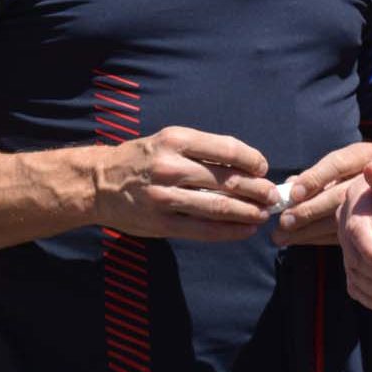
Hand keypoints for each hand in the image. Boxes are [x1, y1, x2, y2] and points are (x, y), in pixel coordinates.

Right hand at [92, 126, 277, 241]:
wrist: (99, 182)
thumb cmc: (140, 159)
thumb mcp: (167, 141)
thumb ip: (201, 151)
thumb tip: (245, 165)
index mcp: (175, 140)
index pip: (226, 148)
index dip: (251, 160)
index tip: (263, 168)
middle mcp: (171, 166)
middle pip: (227, 180)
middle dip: (257, 190)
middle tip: (272, 196)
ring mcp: (165, 197)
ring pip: (219, 207)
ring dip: (248, 212)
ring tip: (263, 215)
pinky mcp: (162, 223)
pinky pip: (203, 230)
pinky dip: (229, 231)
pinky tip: (245, 230)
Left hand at [273, 141, 371, 246]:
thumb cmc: (352, 171)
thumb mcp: (336, 166)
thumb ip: (314, 174)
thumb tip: (290, 186)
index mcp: (365, 154)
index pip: (338, 163)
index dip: (315, 178)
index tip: (294, 193)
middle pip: (339, 195)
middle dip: (309, 210)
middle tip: (284, 221)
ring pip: (341, 219)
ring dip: (308, 229)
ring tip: (282, 236)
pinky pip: (344, 235)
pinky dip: (318, 238)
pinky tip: (298, 240)